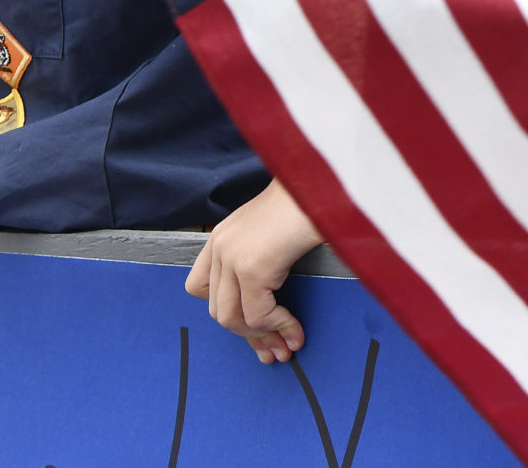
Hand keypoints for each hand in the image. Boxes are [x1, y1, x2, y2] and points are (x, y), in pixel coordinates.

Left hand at [186, 178, 322, 363]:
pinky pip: (259, 315)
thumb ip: (265, 253)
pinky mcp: (254, 267)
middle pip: (218, 310)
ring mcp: (234, 256)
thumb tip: (273, 293)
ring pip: (234, 319)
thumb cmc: (313, 197)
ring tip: (287, 347)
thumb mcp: (277, 226)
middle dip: (248, 336)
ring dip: (263, 338)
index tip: (252, 326)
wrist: (327, 178)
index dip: (225, 311)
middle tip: (273, 350)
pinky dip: (279, 328)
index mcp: (223, 235)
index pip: (200, 288)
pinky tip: (296, 330)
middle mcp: (221, 246)